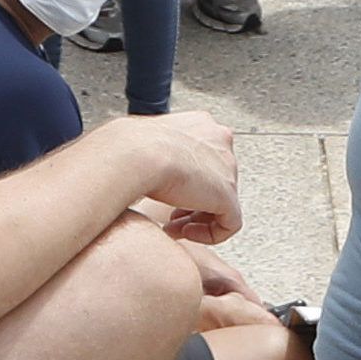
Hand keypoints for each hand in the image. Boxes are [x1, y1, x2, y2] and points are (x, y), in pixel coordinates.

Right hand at [135, 109, 244, 243]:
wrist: (136, 154)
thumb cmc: (131, 148)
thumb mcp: (143, 144)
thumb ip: (155, 152)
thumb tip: (144, 164)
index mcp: (201, 124)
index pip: (204, 157)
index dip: (186, 180)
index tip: (167, 193)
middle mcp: (219, 142)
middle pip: (214, 181)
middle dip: (191, 202)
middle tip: (169, 216)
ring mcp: (228, 169)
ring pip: (221, 203)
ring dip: (196, 220)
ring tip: (172, 228)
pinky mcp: (229, 195)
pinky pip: (228, 224)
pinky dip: (208, 234)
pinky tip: (183, 233)